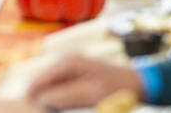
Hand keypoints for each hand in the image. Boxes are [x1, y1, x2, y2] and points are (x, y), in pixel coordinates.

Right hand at [27, 55, 142, 110]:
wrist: (138, 82)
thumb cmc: (116, 89)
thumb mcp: (89, 94)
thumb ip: (63, 97)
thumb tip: (39, 101)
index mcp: (65, 63)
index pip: (36, 83)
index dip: (31, 101)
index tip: (33, 112)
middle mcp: (62, 61)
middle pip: (40, 85)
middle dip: (41, 101)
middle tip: (49, 112)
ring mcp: (68, 67)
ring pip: (48, 89)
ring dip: (50, 102)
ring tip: (55, 111)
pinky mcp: (73, 75)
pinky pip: (58, 89)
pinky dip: (59, 101)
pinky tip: (63, 109)